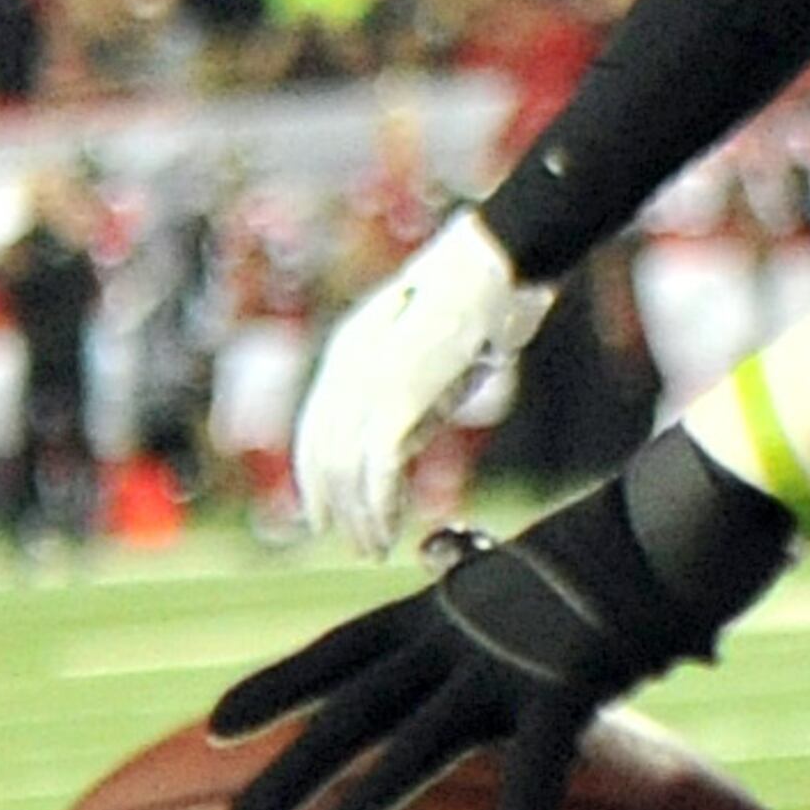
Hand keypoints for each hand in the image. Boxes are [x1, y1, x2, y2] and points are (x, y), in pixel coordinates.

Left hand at [211, 435, 797, 809]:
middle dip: (290, 772)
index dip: (280, 685)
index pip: (345, 649)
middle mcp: (463, 636)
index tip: (217, 727)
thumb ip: (568, 619)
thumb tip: (639, 640)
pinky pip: (537, 778)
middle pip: (354, 709)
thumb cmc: (653, 534)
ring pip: (411, 749)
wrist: (697, 497)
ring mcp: (508, 662)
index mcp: (456, 605)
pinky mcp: (568, 684)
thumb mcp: (579, 580)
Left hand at [293, 210, 553, 556]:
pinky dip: (380, 507)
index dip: (315, 478)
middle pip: (324, 456)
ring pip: (346, 470)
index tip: (324, 514)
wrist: (494, 262)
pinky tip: (390, 531)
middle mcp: (346, 369)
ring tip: (374, 547)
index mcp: (348, 348)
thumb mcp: (427, 338)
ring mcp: (371, 384)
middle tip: (352, 541)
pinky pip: (379, 469)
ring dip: (359, 516)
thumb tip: (405, 424)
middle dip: (334, 506)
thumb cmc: (477, 291)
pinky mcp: (400, 399)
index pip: (316, 428)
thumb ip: (408, 378)